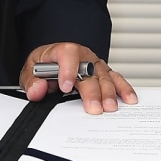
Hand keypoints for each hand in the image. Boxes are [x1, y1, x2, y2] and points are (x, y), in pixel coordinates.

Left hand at [22, 43, 137, 114]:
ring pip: (105, 76)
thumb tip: (37, 89)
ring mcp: (95, 64)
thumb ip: (32, 81)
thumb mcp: (31, 71)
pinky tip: (129, 99)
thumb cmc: (44, 66)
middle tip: (93, 108)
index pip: (67, 54)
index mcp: (62, 51)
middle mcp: (82, 56)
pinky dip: (123, 89)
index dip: (68, 70)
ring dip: (109, 92)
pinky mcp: (104, 73)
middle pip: (89, 70)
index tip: (65, 87)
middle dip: (92, 90)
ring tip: (110, 107)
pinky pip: (116, 79)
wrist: (53, 62)